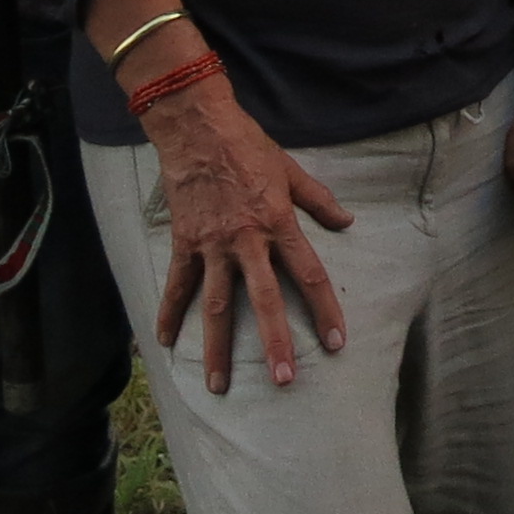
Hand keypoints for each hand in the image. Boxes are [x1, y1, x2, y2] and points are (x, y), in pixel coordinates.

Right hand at [138, 73, 356, 393]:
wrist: (197, 127)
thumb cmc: (248, 145)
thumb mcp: (291, 170)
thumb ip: (319, 200)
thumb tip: (347, 221)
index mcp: (278, 223)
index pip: (308, 274)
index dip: (325, 309)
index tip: (336, 342)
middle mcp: (247, 240)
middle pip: (264, 300)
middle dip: (275, 343)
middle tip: (284, 380)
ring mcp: (212, 245)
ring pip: (217, 305)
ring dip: (218, 347)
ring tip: (219, 386)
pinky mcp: (184, 243)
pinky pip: (177, 285)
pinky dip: (170, 314)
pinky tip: (166, 343)